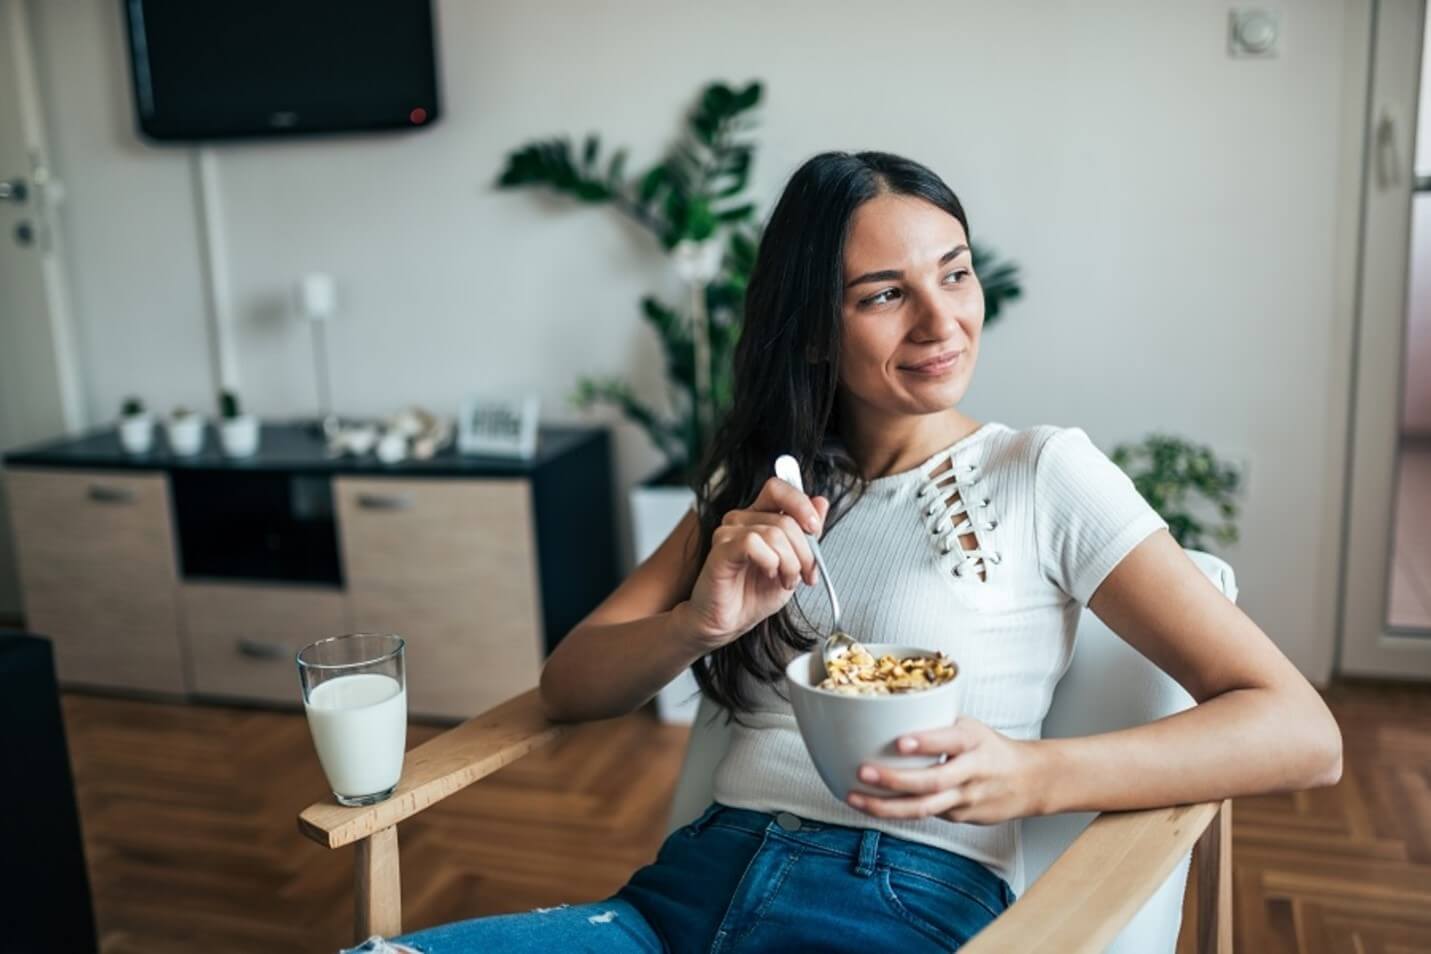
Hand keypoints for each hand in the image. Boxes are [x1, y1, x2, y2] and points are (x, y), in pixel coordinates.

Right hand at [681, 477, 830, 649]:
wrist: (729, 623)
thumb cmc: (753, 595)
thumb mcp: (793, 563)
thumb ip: (807, 533)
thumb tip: (821, 502)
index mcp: (759, 517)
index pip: (779, 488)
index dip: (801, 503)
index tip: (815, 529)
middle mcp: (742, 519)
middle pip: (786, 519)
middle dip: (805, 552)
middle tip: (805, 575)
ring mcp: (729, 532)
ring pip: (775, 533)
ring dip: (790, 563)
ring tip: (786, 581)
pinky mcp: (721, 549)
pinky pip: (754, 543)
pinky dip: (770, 562)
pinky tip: (768, 574)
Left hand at [845, 717, 1047, 824]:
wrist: (1030, 781)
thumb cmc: (990, 748)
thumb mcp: (970, 726)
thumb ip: (936, 725)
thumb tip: (887, 716)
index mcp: (974, 741)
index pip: (951, 741)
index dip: (926, 743)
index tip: (900, 742)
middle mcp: (972, 771)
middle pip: (933, 781)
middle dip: (894, 780)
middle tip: (863, 772)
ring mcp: (966, 799)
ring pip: (924, 808)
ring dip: (886, 806)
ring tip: (855, 797)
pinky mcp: (960, 818)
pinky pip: (925, 815)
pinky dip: (896, 811)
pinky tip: (872, 804)